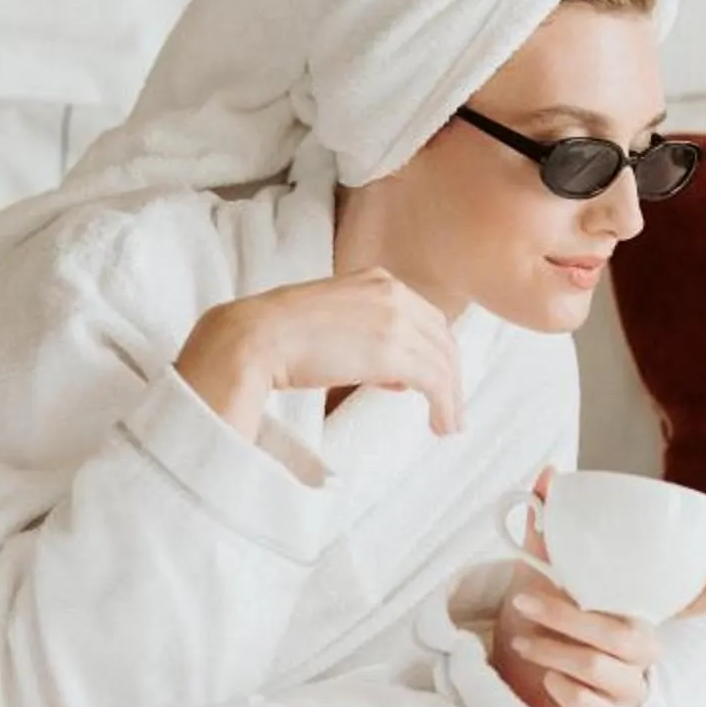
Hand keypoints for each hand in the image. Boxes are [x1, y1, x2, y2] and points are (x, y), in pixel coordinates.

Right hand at [174, 268, 463, 441]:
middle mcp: (392, 293)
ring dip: (451, 398)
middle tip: (450, 410)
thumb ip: (365, 337)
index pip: (425, 317)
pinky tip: (440, 425)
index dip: (435, 352)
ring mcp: (394, 319)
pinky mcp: (393, 350)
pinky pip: (435, 381)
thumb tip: (393, 375)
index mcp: (376, 280)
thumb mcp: (331, 322)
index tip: (434, 381)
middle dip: (450, 376)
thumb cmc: (277, 335)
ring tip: (448, 426)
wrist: (254, 337)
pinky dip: (445, 405)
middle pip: (442, 338)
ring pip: (443, 362)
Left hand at [488, 468, 705, 706]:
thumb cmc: (545, 617)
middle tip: (524, 601)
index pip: (693, 603)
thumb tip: (549, 473)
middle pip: (623, 634)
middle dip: (567, 616)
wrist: (518, 674)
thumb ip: (549, 527)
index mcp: (640, 610)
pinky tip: (549, 679)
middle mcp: (644, 647)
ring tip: (523, 639)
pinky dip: (562, 690)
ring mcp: (631, 686)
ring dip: (553, 651)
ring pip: (598, 668)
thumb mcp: (544, 571)